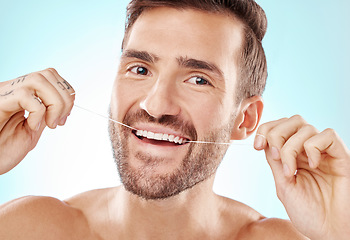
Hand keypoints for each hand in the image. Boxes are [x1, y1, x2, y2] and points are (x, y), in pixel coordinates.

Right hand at [0, 68, 74, 174]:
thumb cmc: (2, 152)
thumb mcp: (32, 131)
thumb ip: (45, 115)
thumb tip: (64, 105)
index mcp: (22, 94)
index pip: (50, 76)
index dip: (65, 93)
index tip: (64, 116)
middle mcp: (13, 90)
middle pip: (48, 74)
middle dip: (64, 98)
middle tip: (59, 122)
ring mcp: (4, 94)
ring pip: (38, 79)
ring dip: (54, 103)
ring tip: (50, 123)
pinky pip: (24, 95)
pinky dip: (37, 112)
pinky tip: (32, 126)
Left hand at [254, 115, 349, 239]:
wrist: (330, 232)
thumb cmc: (308, 213)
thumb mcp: (284, 185)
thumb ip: (276, 162)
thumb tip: (266, 142)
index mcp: (294, 156)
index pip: (279, 128)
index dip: (265, 130)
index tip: (257, 146)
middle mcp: (309, 151)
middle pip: (292, 120)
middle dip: (276, 133)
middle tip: (275, 156)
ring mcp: (324, 152)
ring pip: (306, 127)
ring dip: (291, 146)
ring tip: (292, 171)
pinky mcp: (341, 156)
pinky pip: (328, 135)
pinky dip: (313, 147)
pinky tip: (313, 166)